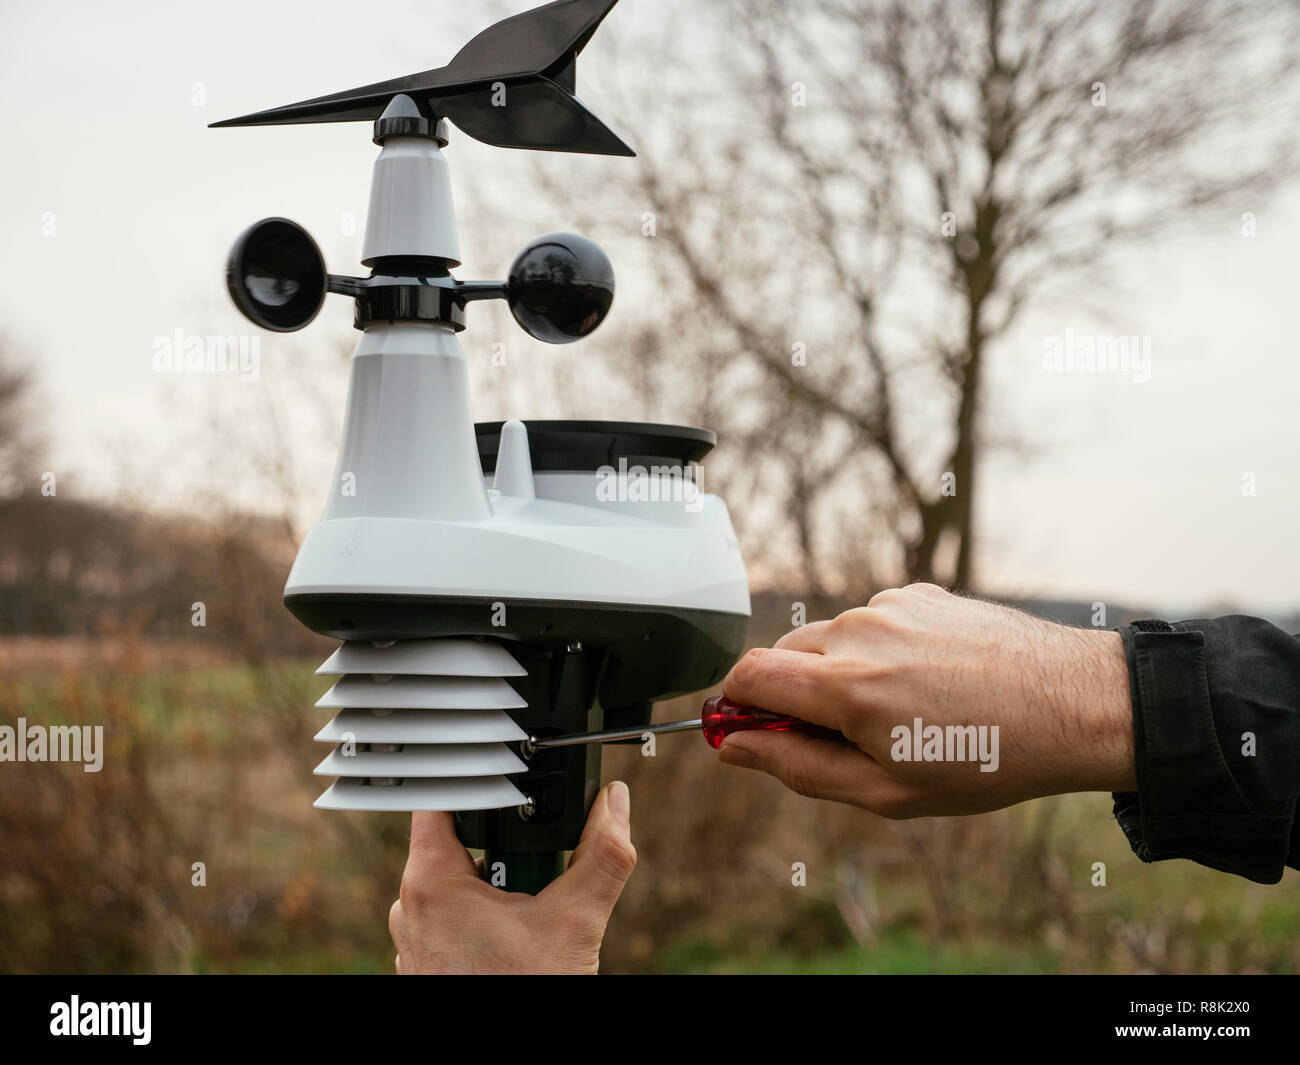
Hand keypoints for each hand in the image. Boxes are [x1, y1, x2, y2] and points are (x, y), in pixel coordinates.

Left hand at [389, 780, 634, 973]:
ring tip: (525, 913)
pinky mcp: (422, 962)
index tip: (509, 774)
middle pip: (458, 839)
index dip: (476, 776)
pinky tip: (511, 940)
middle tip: (534, 877)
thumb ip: (601, 853)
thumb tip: (615, 802)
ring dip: (494, 885)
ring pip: (457, 880)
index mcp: (430, 881)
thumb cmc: (526, 996)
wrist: (508, 1063)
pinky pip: (450, 918)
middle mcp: (409, 906)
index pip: (440, 794)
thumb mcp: (576, 921)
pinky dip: (482, 918)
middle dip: (503, 848)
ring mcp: (412, 939)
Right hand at [717, 584, 1135, 816]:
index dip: (734, 706)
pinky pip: (869, 622)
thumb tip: (737, 747)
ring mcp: (889, 605)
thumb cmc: (987, 758)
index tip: (743, 731)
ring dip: (838, 674)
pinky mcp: (917, 592)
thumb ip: (799, 767)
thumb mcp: (886, 790)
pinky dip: (876, 650)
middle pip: (782, 655)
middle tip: (838, 740)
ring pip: (828, 639)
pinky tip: (925, 681)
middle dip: (790, 696)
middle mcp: (859, 631)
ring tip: (901, 712)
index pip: (747, 676)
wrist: (1073, 703)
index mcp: (846, 687)